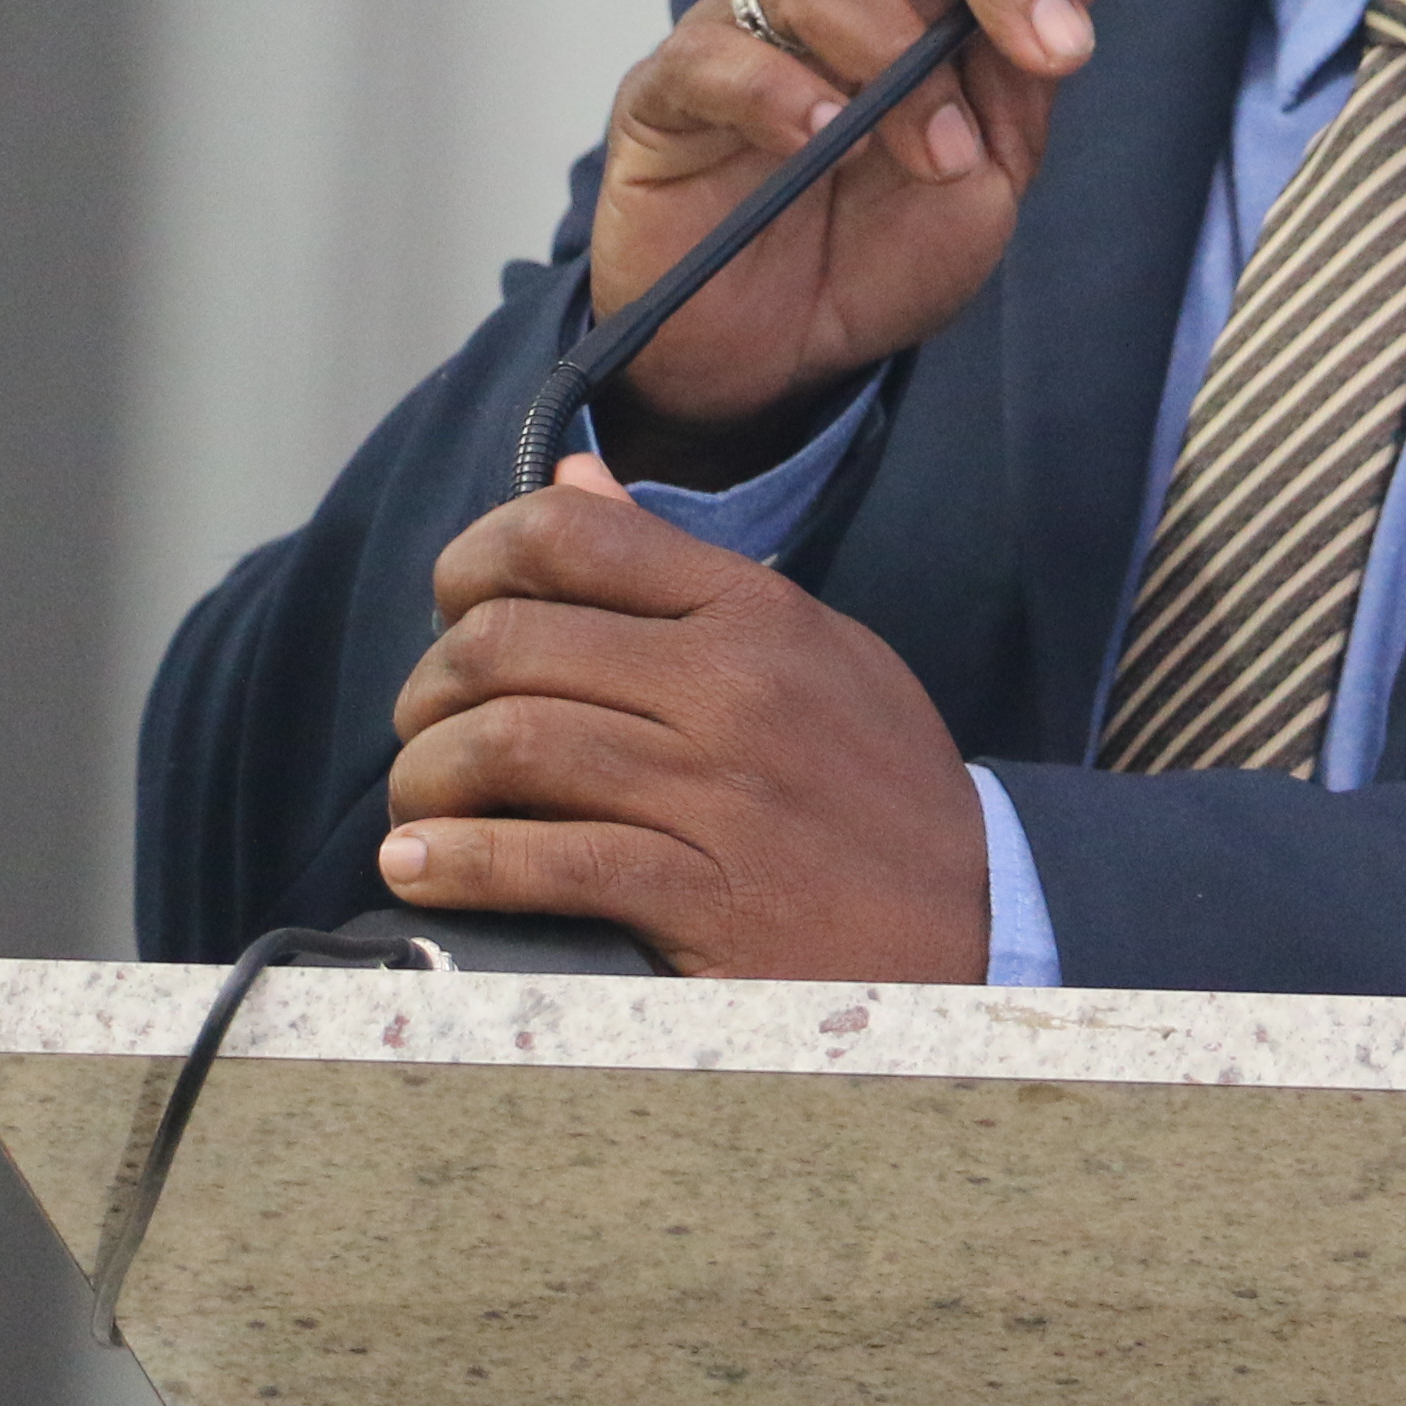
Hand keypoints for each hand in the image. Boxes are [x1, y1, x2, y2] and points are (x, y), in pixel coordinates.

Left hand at [380, 459, 988, 979]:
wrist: (986, 924)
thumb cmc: (883, 790)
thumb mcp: (816, 649)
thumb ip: (687, 569)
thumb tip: (571, 481)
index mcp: (755, 614)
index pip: (572, 537)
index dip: (473, 560)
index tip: (450, 607)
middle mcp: (732, 687)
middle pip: (511, 643)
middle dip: (431, 689)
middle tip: (424, 732)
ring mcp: (718, 793)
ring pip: (510, 745)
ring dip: (429, 779)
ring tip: (419, 811)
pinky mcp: (704, 898)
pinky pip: (545, 862)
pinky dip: (460, 864)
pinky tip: (424, 870)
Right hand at [590, 0, 1140, 473]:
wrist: (776, 358)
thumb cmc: (875, 245)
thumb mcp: (989, 172)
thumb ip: (1019, 84)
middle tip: (1058, 47)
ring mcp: (740, 26)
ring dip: (896, 48)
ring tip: (941, 154)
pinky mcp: (665, 94)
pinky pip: (713, 56)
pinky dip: (778, 89)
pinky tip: (825, 138)